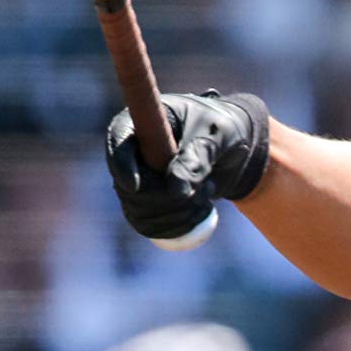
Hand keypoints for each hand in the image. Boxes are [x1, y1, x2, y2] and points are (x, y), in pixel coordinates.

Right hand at [106, 89, 270, 240]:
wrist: (233, 150)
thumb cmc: (222, 129)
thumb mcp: (215, 135)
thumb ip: (197, 156)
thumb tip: (175, 190)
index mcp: (141, 122)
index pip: (117, 143)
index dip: (121, 166)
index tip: (135, 185)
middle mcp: (132, 154)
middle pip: (128, 189)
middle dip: (166, 198)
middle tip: (201, 188)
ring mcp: (138, 182)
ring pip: (140, 213)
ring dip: (178, 214)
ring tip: (206, 192)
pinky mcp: (149, 205)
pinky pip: (150, 228)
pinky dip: (178, 227)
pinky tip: (201, 212)